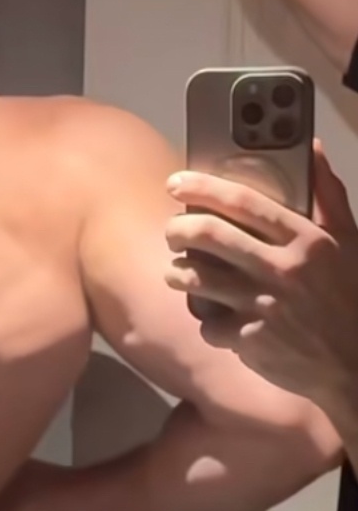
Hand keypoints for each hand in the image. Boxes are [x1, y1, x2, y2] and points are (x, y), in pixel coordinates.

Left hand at [164, 144, 357, 434]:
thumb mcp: (348, 242)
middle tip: (172, 231)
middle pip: (210, 236)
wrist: (353, 364)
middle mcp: (283, 270)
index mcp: (306, 240)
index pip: (244, 202)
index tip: (176, 183)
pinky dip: (207, 322)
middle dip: (178, 229)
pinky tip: (213, 319)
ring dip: (177, 273)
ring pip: (197, 279)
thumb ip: (327, 194)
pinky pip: (208, 325)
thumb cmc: (348, 297)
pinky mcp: (251, 341)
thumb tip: (311, 147)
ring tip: (176, 272)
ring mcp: (264, 307)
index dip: (202, 188)